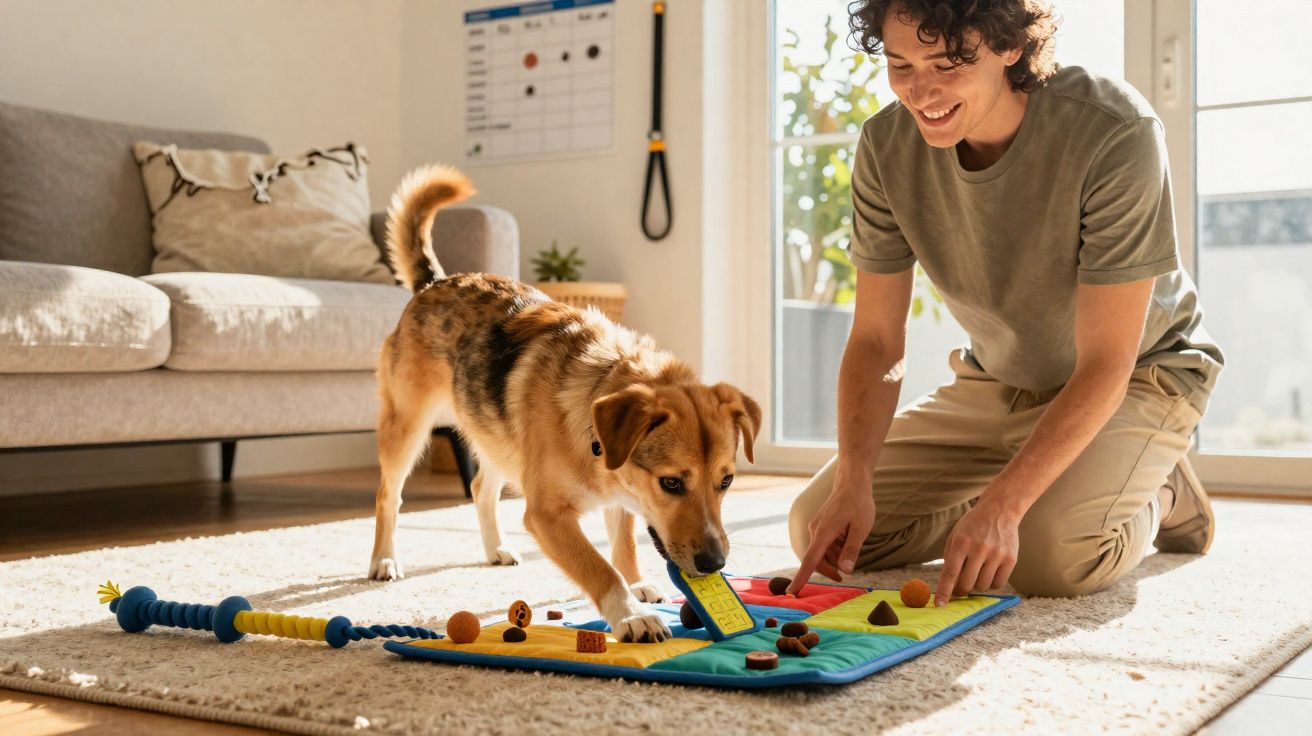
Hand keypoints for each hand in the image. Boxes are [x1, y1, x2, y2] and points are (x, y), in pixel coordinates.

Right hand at [789, 468, 874, 594]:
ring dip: (835, 556)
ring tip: (852, 543)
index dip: (801, 578)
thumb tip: (845, 570)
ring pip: (822, 552)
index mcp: (824, 533)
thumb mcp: (861, 528)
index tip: (791, 592)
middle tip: (846, 575)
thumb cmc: (858, 503)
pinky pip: (825, 543)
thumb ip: (851, 550)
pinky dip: (835, 547)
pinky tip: (848, 536)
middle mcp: (816, 530)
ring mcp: (817, 527)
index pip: (810, 561)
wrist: (852, 482)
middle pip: (817, 559)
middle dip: (830, 569)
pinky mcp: (820, 525)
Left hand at [935, 499, 1019, 606]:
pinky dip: (991, 583)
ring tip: (977, 571)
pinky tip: (989, 571)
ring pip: (982, 586)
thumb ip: (950, 559)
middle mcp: (979, 548)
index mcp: (961, 542)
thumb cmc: (972, 526)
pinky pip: (998, 584)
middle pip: (967, 583)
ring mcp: (996, 554)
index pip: (950, 572)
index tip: (940, 605)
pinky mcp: (1011, 559)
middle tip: (960, 587)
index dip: (944, 591)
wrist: (1000, 510)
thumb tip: (948, 586)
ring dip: (977, 585)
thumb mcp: (955, 536)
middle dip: (961, 589)